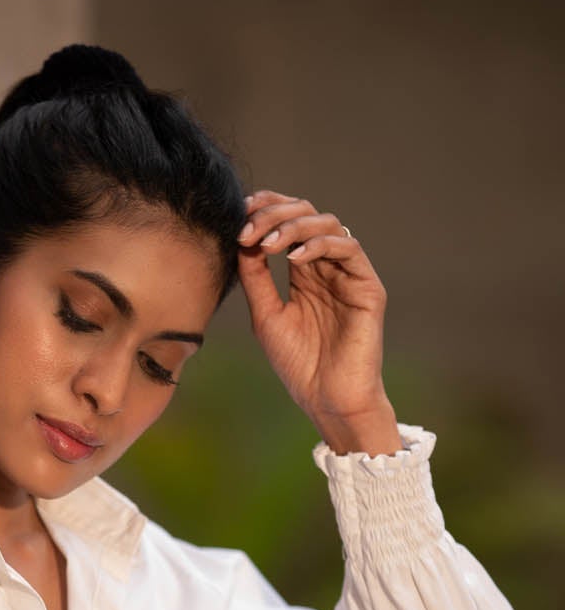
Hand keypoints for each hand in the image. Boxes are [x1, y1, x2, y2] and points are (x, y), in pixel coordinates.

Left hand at [237, 189, 401, 452]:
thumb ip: (255, 279)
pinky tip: (293, 260)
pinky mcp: (367, 286)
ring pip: (328, 224)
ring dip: (294, 226)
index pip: (289, 224)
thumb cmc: (298, 365)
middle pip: (307, 214)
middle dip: (276, 213)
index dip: (268, 209)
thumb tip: (241, 240)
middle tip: (249, 226)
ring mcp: (349, 274)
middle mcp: (328, 267)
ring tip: (268, 244)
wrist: (328, 400)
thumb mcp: (266, 316)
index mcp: (305, 273)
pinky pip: (348, 248)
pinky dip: (319, 246)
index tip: (241, 211)